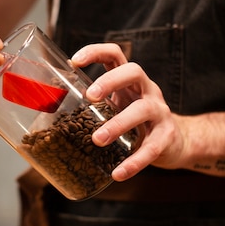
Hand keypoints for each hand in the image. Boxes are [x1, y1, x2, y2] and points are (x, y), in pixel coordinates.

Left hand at [71, 43, 185, 180]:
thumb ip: (94, 107)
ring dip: (118, 124)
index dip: (96, 52)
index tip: (74, 61)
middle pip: (134, 72)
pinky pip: (151, 148)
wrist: (175, 142)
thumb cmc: (136, 122)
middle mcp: (147, 91)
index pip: (115, 55)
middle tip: (89, 96)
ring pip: (142, 110)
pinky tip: (118, 173)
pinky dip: (133, 162)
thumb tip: (49, 116)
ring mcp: (160, 112)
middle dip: (110, 81)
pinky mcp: (166, 136)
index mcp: (130, 81)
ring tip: (98, 139)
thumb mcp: (116, 108)